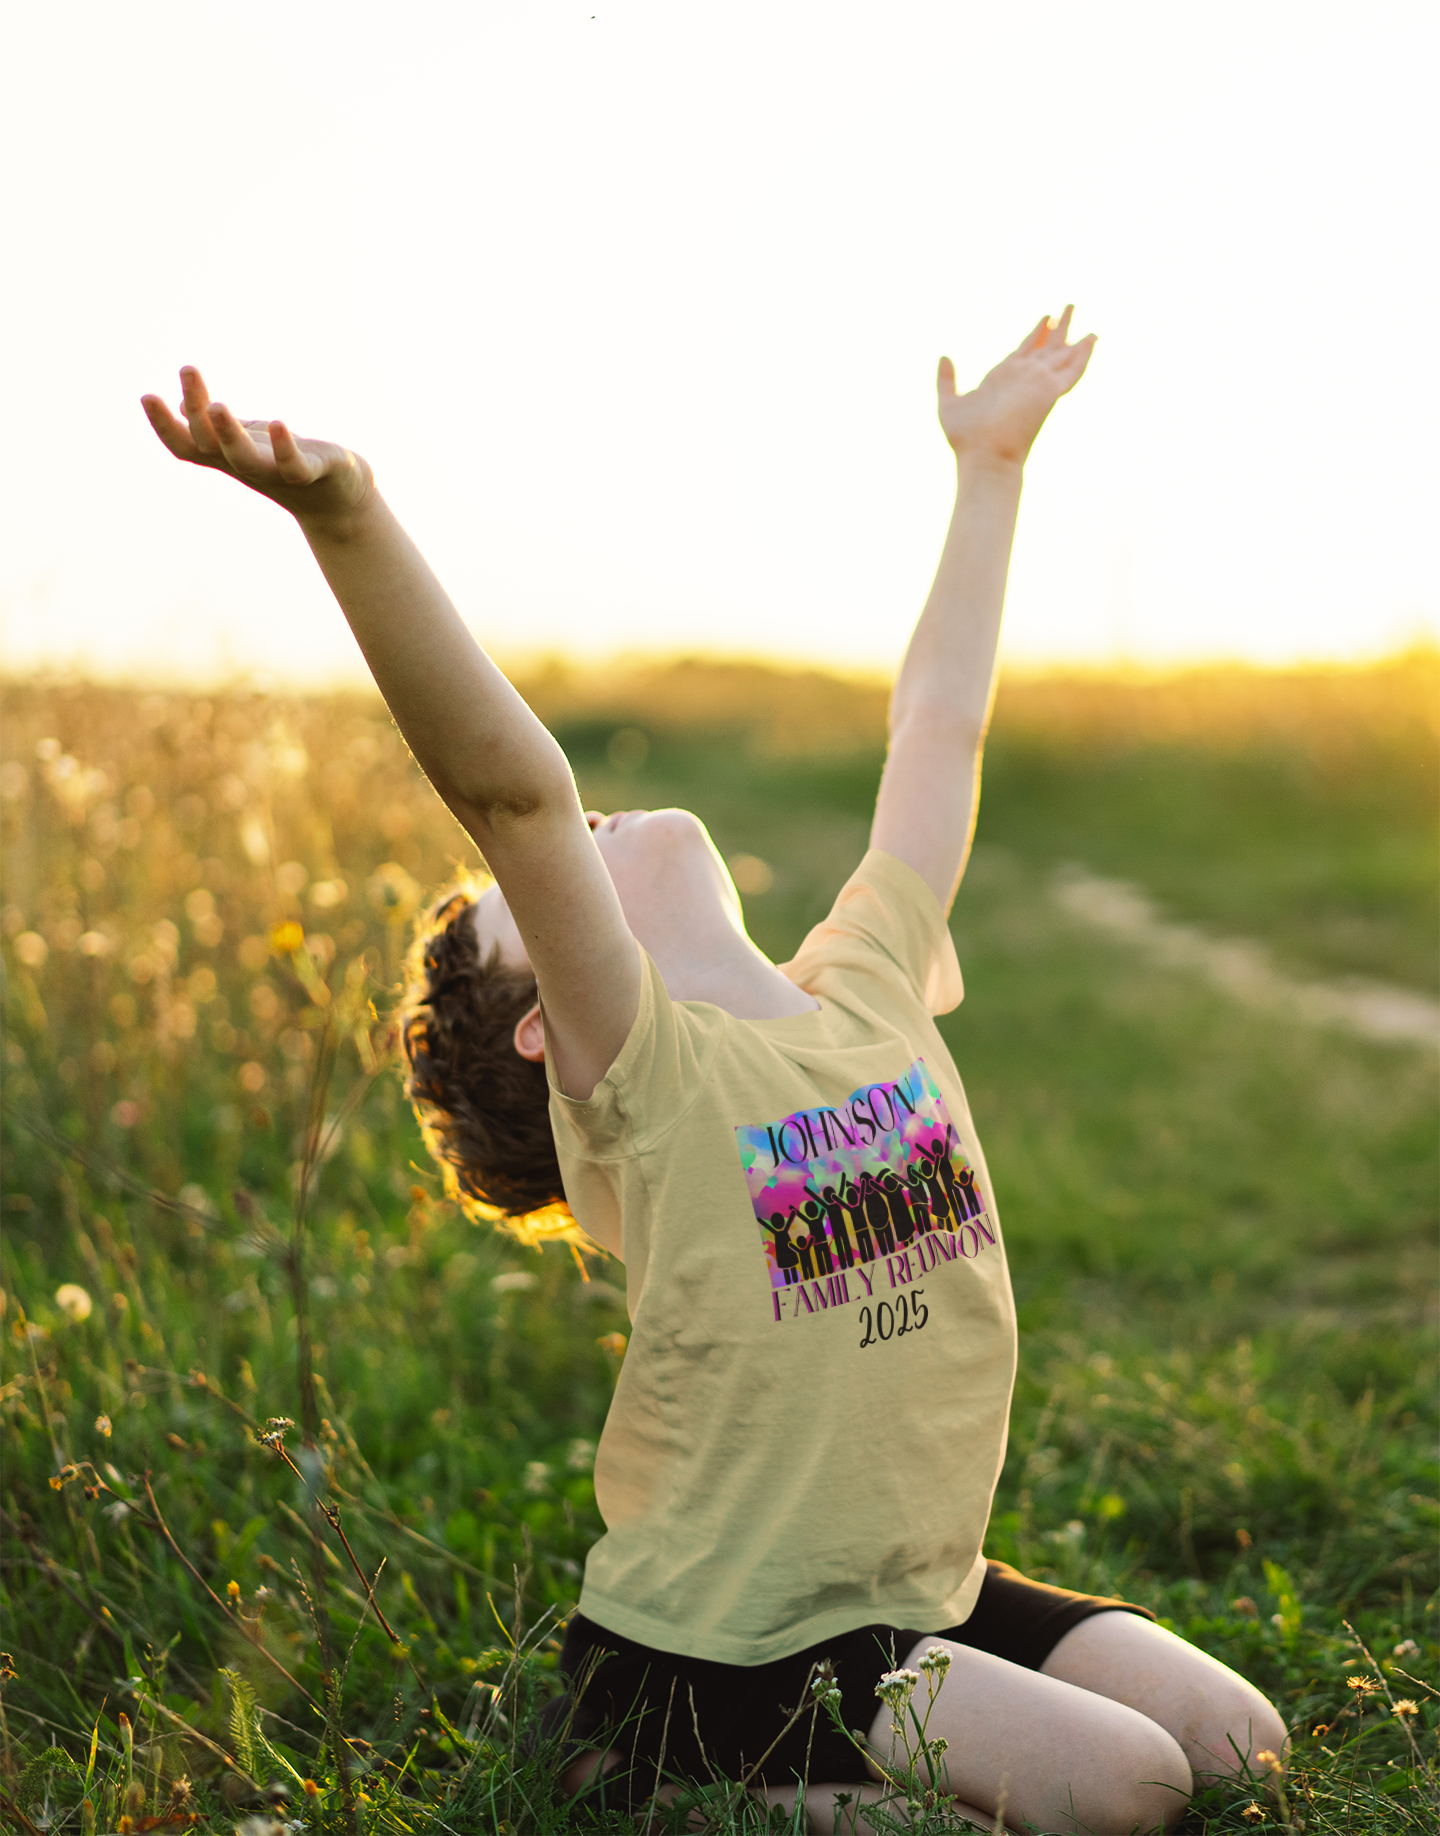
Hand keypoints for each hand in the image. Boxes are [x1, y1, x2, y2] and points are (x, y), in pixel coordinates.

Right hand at [141, 366, 373, 525]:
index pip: (186, 445)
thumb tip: (182, 405)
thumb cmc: (287, 464)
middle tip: (188, 368)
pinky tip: (277, 424)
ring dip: (229, 433)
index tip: (147, 395)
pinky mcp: (310, 474)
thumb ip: (216, 426)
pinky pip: (294, 465)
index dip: (164, 425)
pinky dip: (284, 446)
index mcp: (227, 457)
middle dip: (196, 411)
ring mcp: (276, 474)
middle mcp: (246, 468)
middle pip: (210, 445)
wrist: (338, 501)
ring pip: (245, 459)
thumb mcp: (247, 440)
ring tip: (218, 406)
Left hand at [937, 307, 1095, 466]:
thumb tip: (944, 356)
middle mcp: (1023, 379)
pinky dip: (1083, 356)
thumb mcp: (949, 403)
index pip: (1025, 350)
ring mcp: (1038, 384)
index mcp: (1004, 379)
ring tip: (1077, 309)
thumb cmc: (964, 439)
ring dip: (1070, 330)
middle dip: (1058, 326)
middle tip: (1069, 304)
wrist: (982, 457)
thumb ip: (946, 379)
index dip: (1036, 333)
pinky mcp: (1050, 392)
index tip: (1046, 317)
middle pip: (1046, 346)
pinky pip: (1073, 371)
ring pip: (1060, 352)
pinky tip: (1092, 340)